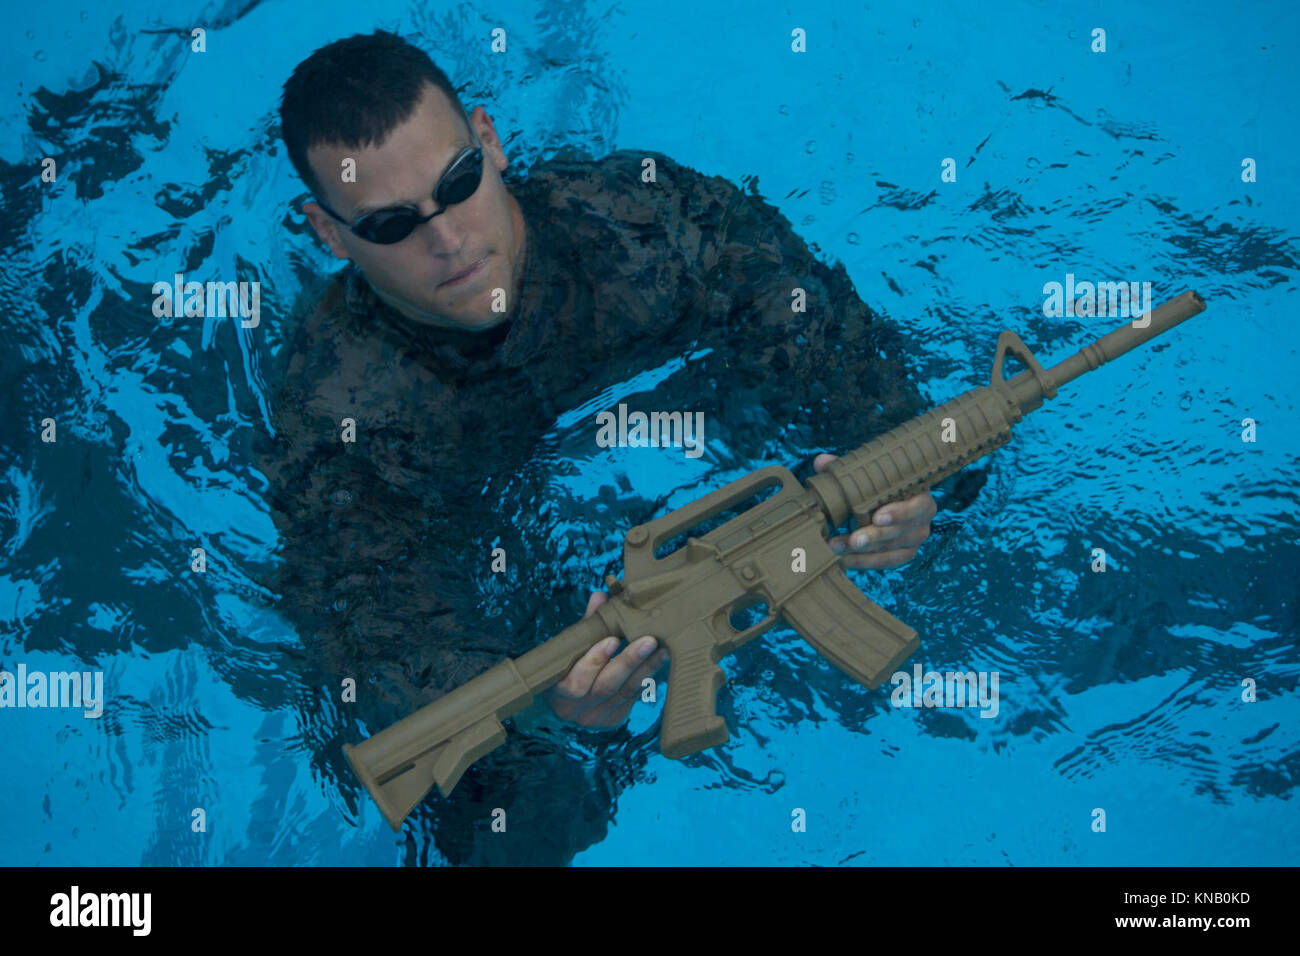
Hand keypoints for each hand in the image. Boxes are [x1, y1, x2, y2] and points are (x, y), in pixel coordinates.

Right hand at [541, 591, 669, 728]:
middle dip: (629, 662)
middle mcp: (576, 709)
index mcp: (558, 690)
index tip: (613, 639)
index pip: (576, 680)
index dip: (595, 660)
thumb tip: (601, 596)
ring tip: (662, 649)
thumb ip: (586, 624)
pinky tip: (659, 660)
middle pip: (605, 686)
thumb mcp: (571, 647)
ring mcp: (596, 717)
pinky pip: (634, 697)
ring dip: (646, 668)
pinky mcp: (614, 718)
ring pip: (625, 692)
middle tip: (649, 640)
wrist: (567, 701)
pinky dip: (647, 677)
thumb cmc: (567, 666)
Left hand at [814, 453, 936, 569]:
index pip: (918, 505)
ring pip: (891, 550)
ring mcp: (915, 538)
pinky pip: (886, 561)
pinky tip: (844, 560)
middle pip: (901, 532)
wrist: (885, 497)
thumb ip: (847, 467)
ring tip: (837, 549)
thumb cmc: (878, 483)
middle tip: (852, 540)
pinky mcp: (904, 553)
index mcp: (919, 493)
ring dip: (863, 552)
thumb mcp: (868, 472)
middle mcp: (922, 518)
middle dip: (874, 537)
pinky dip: (864, 562)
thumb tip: (821, 462)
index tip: (877, 517)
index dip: (899, 512)